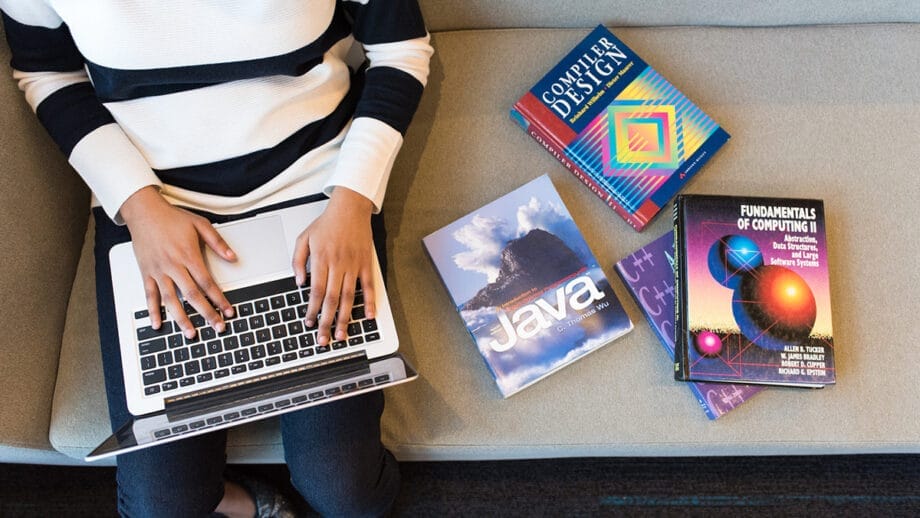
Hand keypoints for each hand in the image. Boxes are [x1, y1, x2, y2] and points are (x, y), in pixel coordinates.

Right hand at [120, 186, 236, 338]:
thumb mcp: (200, 224)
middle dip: (206, 313)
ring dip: (181, 318)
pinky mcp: (146, 272)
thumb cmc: (171, 218)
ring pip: (170, 299)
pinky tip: (158, 324)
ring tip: (191, 333)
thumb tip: (233, 257)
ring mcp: (158, 271)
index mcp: (188, 255)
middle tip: (217, 327)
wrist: (144, 211)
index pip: (207, 283)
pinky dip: (153, 311)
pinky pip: (149, 295)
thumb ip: (218, 243)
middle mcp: (173, 265)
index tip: (228, 311)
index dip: (219, 299)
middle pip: (192, 295)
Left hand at [292, 187, 376, 345]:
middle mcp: (338, 265)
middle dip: (326, 321)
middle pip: (331, 299)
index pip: (315, 291)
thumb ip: (298, 261)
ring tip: (342, 334)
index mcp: (321, 260)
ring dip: (345, 317)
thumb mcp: (304, 238)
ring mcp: (354, 265)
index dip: (312, 310)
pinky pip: (369, 286)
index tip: (309, 323)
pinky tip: (368, 316)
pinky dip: (370, 302)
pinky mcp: (366, 264)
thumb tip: (299, 283)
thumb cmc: (326, 223)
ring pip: (349, 297)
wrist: (350, 208)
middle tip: (324, 339)